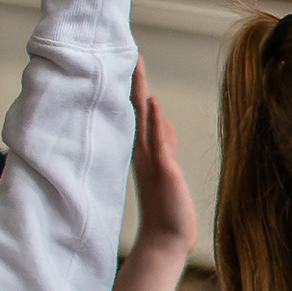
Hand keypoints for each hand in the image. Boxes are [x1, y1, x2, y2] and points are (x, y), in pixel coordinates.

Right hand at [128, 64, 192, 249]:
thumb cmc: (167, 208)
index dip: (133, 87)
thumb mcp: (165, 169)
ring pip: (143, 119)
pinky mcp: (163, 170)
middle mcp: (143, 152)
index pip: (137, 112)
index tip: (129, 61)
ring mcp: (152, 159)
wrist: (166, 239)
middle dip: (131, 81)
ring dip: (139, 92)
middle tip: (125, 52)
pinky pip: (158, 141)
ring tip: (134, 66)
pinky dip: (156, 122)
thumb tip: (162, 121)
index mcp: (143, 151)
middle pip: (135, 109)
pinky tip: (153, 103)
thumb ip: (163, 145)